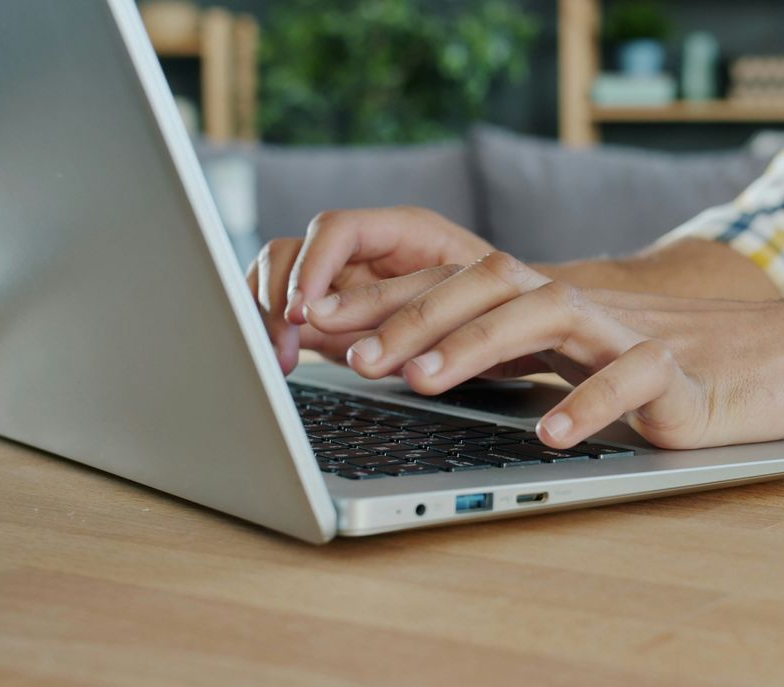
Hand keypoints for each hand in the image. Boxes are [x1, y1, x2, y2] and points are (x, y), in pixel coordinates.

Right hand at [245, 207, 494, 372]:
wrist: (515, 327)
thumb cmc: (502, 309)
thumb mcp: (472, 309)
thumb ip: (423, 313)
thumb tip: (376, 333)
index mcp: (404, 231)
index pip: (337, 229)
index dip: (312, 266)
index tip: (303, 309)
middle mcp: (366, 249)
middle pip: (293, 250)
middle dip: (278, 296)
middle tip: (284, 343)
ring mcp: (345, 277)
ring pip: (278, 277)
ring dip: (268, 315)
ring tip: (281, 358)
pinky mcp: (335, 311)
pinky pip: (286, 310)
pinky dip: (273, 330)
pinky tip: (281, 359)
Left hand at [301, 251, 783, 449]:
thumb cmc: (689, 372)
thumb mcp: (593, 363)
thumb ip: (528, 361)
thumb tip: (427, 375)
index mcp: (560, 309)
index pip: (464, 284)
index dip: (393, 300)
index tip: (324, 327)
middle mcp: (590, 310)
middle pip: (491, 282)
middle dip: (414, 316)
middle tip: (354, 356)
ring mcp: (638, 335)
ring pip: (549, 311)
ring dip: (479, 342)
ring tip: (426, 381)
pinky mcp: (686, 375)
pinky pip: (634, 377)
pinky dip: (590, 401)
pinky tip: (551, 433)